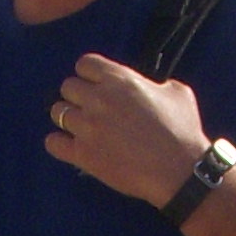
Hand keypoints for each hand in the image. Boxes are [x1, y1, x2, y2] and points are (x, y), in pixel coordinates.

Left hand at [45, 52, 208, 208]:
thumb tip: (151, 87)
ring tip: (81, 128)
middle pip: (67, 87)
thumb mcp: (177, 93)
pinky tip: (71, 146)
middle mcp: (98, 99)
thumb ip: (155, 84)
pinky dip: (59, 143)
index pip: (84, 64)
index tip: (95, 86)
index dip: (89, 75)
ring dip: (67, 118)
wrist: (179, 171)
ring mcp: (87, 127)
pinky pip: (52, 143)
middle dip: (77, 96)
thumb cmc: (182, 131)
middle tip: (90, 109)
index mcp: (119, 79)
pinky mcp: (82, 154)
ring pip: (57, 113)